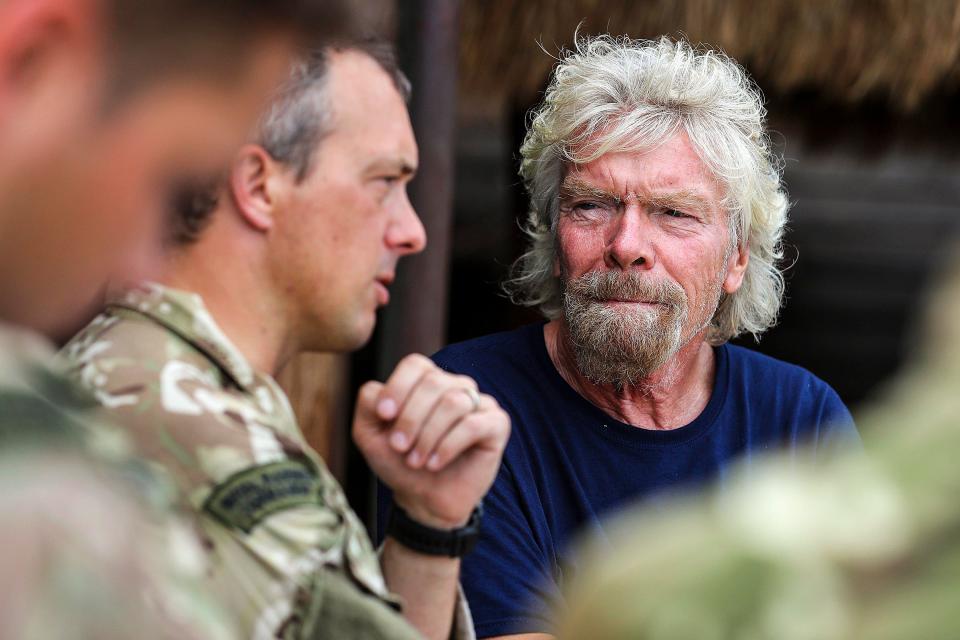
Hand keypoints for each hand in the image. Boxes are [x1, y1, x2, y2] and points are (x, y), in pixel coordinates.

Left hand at [352, 354, 509, 528]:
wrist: (424, 499)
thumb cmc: (399, 462)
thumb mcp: (369, 434)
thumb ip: (367, 404)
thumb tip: (381, 389)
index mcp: (426, 382)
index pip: (416, 365)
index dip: (398, 387)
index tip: (384, 416)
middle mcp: (454, 386)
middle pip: (433, 383)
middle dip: (411, 418)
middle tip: (399, 447)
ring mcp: (478, 403)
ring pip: (454, 403)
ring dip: (428, 436)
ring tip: (416, 461)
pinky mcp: (496, 424)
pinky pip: (474, 424)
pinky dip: (449, 445)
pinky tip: (436, 464)